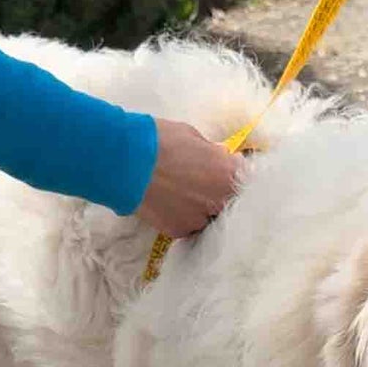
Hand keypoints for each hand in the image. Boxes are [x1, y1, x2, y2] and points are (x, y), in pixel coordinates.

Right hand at [135, 119, 240, 237]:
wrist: (123, 160)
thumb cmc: (158, 140)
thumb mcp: (192, 135)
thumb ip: (211, 151)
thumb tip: (219, 155)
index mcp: (230, 174)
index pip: (244, 179)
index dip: (232, 175)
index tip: (223, 172)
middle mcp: (221, 200)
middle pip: (229, 202)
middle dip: (219, 194)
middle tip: (201, 185)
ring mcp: (201, 218)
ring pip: (208, 217)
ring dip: (201, 208)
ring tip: (181, 196)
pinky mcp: (180, 231)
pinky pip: (187, 225)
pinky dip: (181, 217)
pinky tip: (168, 206)